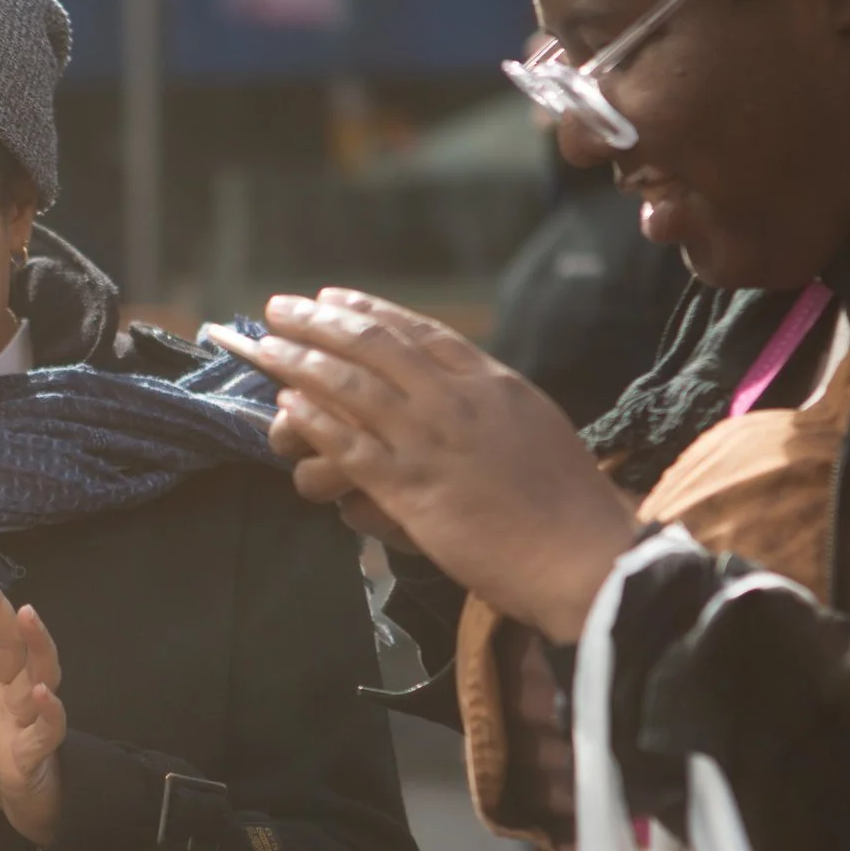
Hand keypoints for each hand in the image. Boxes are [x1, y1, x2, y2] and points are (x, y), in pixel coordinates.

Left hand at [0, 565, 67, 847]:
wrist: (22, 801)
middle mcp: (6, 684)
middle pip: (4, 635)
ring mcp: (27, 711)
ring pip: (41, 666)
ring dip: (35, 641)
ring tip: (26, 615)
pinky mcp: (39, 745)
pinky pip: (49, 722)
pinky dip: (48, 708)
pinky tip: (39, 694)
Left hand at [210, 289, 639, 642]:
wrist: (583, 553)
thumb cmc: (568, 504)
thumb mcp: (534, 429)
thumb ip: (493, 405)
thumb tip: (461, 394)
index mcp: (493, 382)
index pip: (420, 332)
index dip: (368, 311)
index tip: (332, 297)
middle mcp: (458, 399)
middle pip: (375, 344)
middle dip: (320, 322)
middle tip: (280, 308)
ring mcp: (432, 441)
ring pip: (351, 387)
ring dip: (300, 362)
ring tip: (265, 348)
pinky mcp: (412, 488)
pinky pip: (350, 447)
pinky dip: (315, 422)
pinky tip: (288, 408)